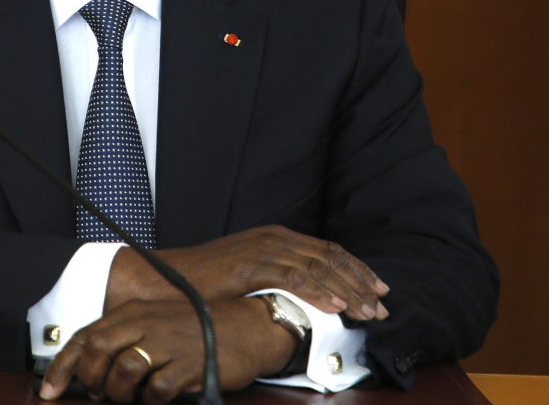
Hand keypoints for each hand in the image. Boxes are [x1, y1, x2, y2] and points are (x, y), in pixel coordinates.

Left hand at [40, 297, 294, 403]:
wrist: (246, 327)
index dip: (62, 366)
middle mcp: (145, 323)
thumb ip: (125, 340)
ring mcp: (166, 343)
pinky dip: (152, 399)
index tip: (49, 391)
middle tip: (102, 393)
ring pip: (123, 372)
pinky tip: (159, 397)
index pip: (85, 337)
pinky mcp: (187, 365)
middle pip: (97, 351)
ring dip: (120, 392)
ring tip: (131, 396)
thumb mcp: (156, 325)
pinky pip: (156, 390)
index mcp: (133, 313)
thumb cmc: (198, 330)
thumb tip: (92, 370)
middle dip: (91, 379)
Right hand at [105, 225, 389, 321]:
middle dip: (360, 282)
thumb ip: (275, 278)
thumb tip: (304, 298)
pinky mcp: (252, 264)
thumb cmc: (203, 283)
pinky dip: (320, 291)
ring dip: (348, 290)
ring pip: (319, 267)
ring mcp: (263, 248)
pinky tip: (336, 306)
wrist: (166, 279)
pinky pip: (295, 277)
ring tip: (368, 310)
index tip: (377, 288)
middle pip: (329, 257)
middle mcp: (274, 237)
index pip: (326, 251)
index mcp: (275, 238)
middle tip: (381, 304)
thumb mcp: (247, 276)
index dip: (355, 269)